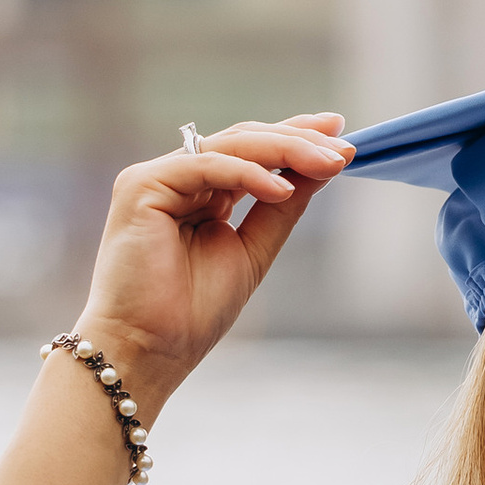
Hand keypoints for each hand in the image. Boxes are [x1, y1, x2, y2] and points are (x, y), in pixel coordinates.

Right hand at [74, 115, 352, 418]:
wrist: (149, 349)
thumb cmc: (193, 312)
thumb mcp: (254, 249)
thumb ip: (283, 206)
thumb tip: (325, 165)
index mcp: (202, 194)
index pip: (252, 152)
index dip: (295, 137)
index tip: (342, 135)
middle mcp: (178, 179)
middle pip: (244, 141)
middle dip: (298, 140)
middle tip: (344, 148)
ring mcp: (156, 179)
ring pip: (229, 146)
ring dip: (284, 150)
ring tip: (328, 163)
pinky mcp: (140, 186)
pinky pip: (204, 165)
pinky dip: (246, 173)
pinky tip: (281, 188)